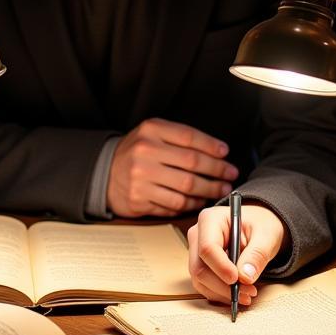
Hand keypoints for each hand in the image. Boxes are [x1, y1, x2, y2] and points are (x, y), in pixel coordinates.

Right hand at [106, 118, 237, 217]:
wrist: (104, 173)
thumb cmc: (137, 153)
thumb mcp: (153, 134)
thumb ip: (180, 138)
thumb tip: (218, 151)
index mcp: (151, 130)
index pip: (189, 137)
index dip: (212, 146)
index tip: (226, 154)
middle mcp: (144, 152)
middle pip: (192, 163)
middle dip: (217, 170)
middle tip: (231, 174)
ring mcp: (140, 177)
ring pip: (186, 187)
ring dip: (209, 190)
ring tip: (221, 189)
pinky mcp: (139, 199)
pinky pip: (174, 204)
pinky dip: (191, 203)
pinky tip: (200, 200)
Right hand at [187, 201, 286, 305]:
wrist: (258, 229)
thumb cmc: (260, 225)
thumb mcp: (267, 235)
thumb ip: (257, 254)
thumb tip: (245, 276)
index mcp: (210, 219)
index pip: (207, 248)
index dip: (221, 267)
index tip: (238, 279)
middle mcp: (198, 235)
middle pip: (199, 267)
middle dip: (223, 285)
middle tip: (248, 292)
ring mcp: (196, 252)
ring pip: (200, 280)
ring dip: (223, 293)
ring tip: (247, 294)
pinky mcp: (200, 266)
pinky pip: (204, 286)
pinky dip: (221, 294)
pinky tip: (239, 294)